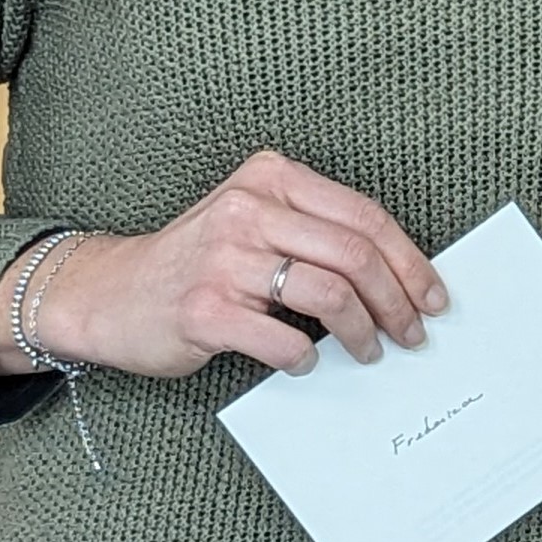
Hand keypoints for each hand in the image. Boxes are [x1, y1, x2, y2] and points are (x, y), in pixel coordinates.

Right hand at [0, 153, 447, 380]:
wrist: (108, 293)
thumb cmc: (197, 262)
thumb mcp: (255, 224)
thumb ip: (315, 234)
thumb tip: (399, 277)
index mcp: (271, 178)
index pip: (364, 217)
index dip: (410, 261)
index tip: (433, 295)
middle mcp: (248, 210)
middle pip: (356, 256)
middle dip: (397, 301)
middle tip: (412, 333)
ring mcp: (224, 259)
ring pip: (330, 295)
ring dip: (362, 333)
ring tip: (369, 350)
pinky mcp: (204, 309)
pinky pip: (283, 339)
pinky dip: (305, 359)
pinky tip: (304, 363)